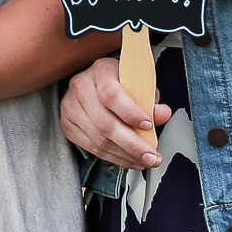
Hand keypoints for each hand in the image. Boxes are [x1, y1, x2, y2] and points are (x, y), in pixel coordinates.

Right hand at [61, 55, 171, 169]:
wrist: (97, 84)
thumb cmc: (121, 83)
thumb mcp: (139, 84)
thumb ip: (150, 100)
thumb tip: (163, 114)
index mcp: (100, 71)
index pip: (111, 94)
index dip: (130, 112)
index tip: (149, 125)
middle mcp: (81, 86)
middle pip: (104, 122)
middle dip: (132, 144)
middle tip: (151, 156)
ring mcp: (70, 106)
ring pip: (98, 139)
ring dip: (125, 155)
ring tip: (145, 161)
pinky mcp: (68, 125)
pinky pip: (92, 147)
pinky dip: (114, 157)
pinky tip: (130, 160)